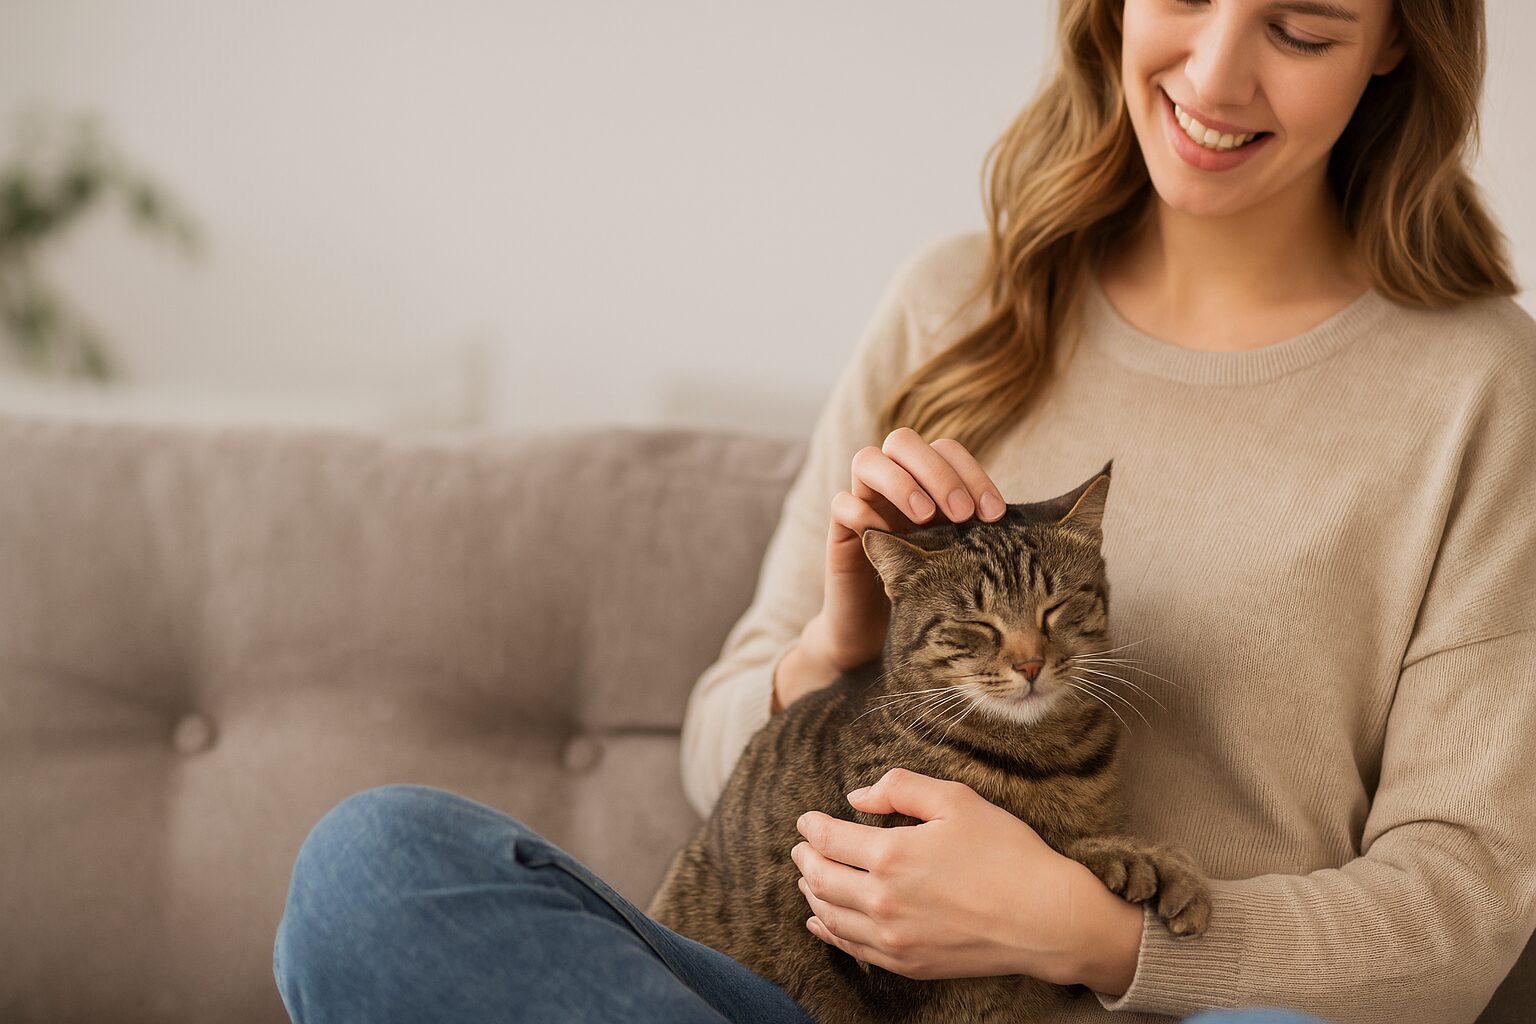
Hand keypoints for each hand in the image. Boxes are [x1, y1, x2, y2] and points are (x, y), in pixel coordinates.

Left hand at [789, 767, 1091, 984]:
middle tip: (802, 846)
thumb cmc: (1006, 853)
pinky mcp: (907, 963)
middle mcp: (883, 900)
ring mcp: (893, 937)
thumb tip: (857, 797)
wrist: (1045, 918)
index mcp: (891, 854)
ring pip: (830, 916)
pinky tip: (820, 922)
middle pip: (820, 878)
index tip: (806, 819)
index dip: (811, 827)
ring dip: (811, 894)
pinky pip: (852, 948)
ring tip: (808, 877)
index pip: (829, 839)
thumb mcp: (956, 800)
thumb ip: (900, 788)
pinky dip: (828, 931)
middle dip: (805, 858)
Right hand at [795, 429, 1006, 695]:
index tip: (995, 515)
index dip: (971, 473)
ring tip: (924, 518)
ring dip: (900, 483)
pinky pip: (840, 503)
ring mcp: (865, 506)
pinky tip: (882, 535)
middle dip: (936, 472)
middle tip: (959, 513)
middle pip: (904, 441)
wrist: (883, 638)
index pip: (946, 449)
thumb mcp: (967, 562)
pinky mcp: (839, 534)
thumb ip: (988, 537)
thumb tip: (1048, 524)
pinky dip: (860, 512)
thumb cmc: (933, 599)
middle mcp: (894, 487)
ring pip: (867, 459)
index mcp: (928, 485)